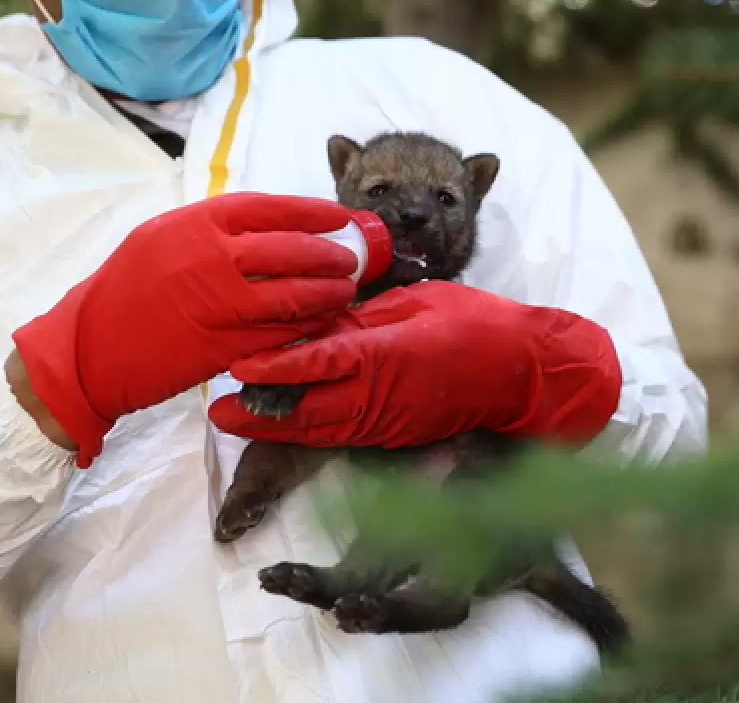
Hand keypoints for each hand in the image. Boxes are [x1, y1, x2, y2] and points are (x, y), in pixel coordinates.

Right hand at [12, 192, 359, 465]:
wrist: (87, 349)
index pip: (268, 209)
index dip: (311, 213)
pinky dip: (303, 329)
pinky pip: (276, 336)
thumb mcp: (160, 240)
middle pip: (290, 251)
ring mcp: (216, 306)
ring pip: (291, 297)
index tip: (339, 218)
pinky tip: (319, 325)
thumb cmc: (124, 291)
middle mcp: (208, 259)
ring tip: (344, 292)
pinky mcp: (220, 348)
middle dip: (329, 255)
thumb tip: (268, 227)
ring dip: (326, 294)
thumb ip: (211, 231)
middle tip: (352, 259)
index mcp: (194, 225)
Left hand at [208, 280, 621, 448]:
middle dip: (260, 412)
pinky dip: (309, 432)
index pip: (320, 361)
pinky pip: (343, 435)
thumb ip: (363, 316)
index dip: (276, 366)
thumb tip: (319, 320)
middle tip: (218, 408)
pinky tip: (286, 423)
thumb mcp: (415, 302)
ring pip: (321, 430)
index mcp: (386, 353)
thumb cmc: (473, 323)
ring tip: (237, 420)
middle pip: (308, 410)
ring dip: (277, 428)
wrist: (520, 371)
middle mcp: (382, 394)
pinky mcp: (395, 433)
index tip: (239, 365)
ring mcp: (388, 420)